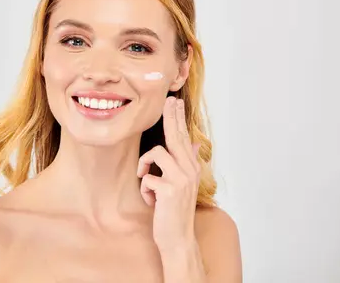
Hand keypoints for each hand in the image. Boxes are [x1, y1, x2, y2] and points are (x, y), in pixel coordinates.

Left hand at [136, 96, 200, 252]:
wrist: (178, 238)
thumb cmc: (175, 210)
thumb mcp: (183, 185)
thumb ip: (187, 162)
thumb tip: (195, 144)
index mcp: (191, 168)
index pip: (184, 137)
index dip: (178, 118)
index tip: (174, 102)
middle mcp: (189, 170)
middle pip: (175, 137)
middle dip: (170, 117)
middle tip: (167, 101)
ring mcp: (181, 179)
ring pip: (157, 153)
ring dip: (144, 167)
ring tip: (146, 183)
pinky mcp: (170, 189)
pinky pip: (147, 177)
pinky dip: (145, 190)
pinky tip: (152, 201)